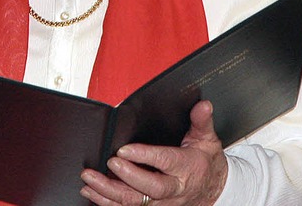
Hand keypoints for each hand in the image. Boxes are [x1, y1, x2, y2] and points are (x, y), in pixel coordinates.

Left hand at [80, 101, 227, 204]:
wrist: (212, 189)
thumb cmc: (205, 162)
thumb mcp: (208, 138)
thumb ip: (202, 121)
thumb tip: (203, 105)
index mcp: (186, 168)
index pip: (164, 162)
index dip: (144, 156)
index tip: (125, 149)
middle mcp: (173, 189)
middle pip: (147, 189)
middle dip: (126, 177)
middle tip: (109, 162)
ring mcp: (160, 202)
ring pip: (132, 202)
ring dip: (108, 192)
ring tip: (89, 179)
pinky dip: (106, 202)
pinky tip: (92, 192)